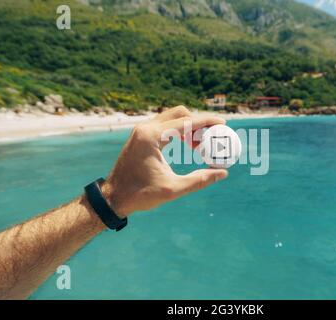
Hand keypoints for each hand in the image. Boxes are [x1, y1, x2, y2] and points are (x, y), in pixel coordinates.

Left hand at [101, 106, 227, 216]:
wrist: (113, 198)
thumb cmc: (140, 195)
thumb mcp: (173, 189)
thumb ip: (200, 180)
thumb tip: (222, 173)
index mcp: (151, 136)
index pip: (186, 122)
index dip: (207, 121)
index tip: (223, 123)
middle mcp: (145, 128)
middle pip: (180, 113)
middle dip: (198, 123)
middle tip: (212, 137)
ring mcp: (142, 131)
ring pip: (172, 118)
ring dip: (189, 128)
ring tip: (200, 147)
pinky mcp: (141, 136)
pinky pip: (165, 126)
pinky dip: (179, 131)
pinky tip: (188, 145)